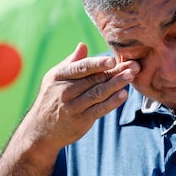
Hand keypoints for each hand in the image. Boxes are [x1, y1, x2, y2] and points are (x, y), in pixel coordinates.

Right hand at [18, 42, 139, 155]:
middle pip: (95, 79)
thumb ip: (72, 62)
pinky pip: (99, 109)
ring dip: (117, 84)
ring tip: (131, 76)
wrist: (40, 130)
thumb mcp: (55, 78)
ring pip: (99, 93)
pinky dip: (112, 102)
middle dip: (116, 71)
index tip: (112, 60)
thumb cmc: (52, 97)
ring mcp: (74, 106)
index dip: (97, 64)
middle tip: (134, 65)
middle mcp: (66, 91)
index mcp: (60, 76)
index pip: (81, 68)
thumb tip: (83, 45)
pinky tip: (123, 95)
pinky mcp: (81, 120)